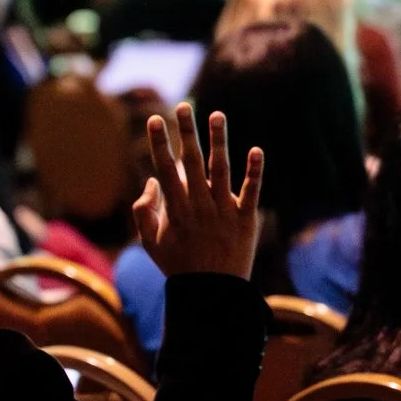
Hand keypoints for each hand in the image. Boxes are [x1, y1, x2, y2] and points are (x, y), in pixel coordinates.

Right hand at [133, 104, 263, 280]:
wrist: (211, 294)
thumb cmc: (178, 266)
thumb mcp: (150, 243)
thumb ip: (144, 211)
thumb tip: (151, 180)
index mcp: (175, 210)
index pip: (165, 169)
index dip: (160, 144)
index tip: (156, 120)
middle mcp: (199, 206)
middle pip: (191, 163)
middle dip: (186, 133)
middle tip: (183, 106)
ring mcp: (223, 212)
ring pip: (221, 170)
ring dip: (219, 141)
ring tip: (218, 115)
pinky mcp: (246, 219)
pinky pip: (251, 192)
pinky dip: (254, 172)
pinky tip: (256, 150)